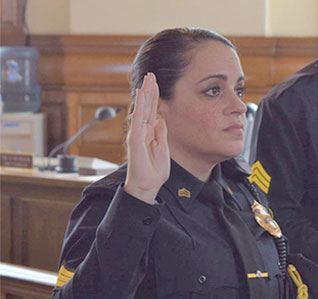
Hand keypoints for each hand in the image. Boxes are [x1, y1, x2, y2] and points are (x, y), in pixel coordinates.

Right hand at [124, 73, 169, 203]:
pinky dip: (140, 107)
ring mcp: (137, 134)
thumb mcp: (163, 149)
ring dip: (144, 94)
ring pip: (141, 110)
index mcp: (150, 133)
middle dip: (149, 91)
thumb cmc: (154, 171)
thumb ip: (161, 134)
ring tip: (147, 80)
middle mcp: (142, 131)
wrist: (147, 185)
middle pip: (146, 107)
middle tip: (151, 75)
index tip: (156, 84)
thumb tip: (161, 119)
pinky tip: (141, 94)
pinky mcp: (135, 139)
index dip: (154, 97)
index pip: (152, 111)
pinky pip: (137, 119)